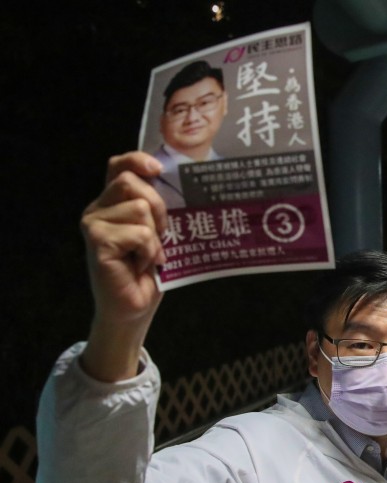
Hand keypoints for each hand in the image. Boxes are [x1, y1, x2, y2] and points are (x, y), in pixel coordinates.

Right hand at [80, 152, 167, 381]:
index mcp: (113, 202)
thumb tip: (182, 182)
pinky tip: (142, 264)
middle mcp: (98, 209)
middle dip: (157, 207)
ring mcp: (94, 224)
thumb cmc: (149, 271)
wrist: (134, 308)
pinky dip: (149, 250)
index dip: (137, 160)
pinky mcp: (97, 241)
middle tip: (162, 234)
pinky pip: (139, 233)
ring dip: (155, 235)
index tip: (157, 169)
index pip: (118, 166)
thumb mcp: (158, 232)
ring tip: (149, 254)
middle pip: (131, 182)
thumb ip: (158, 208)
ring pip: (139, 208)